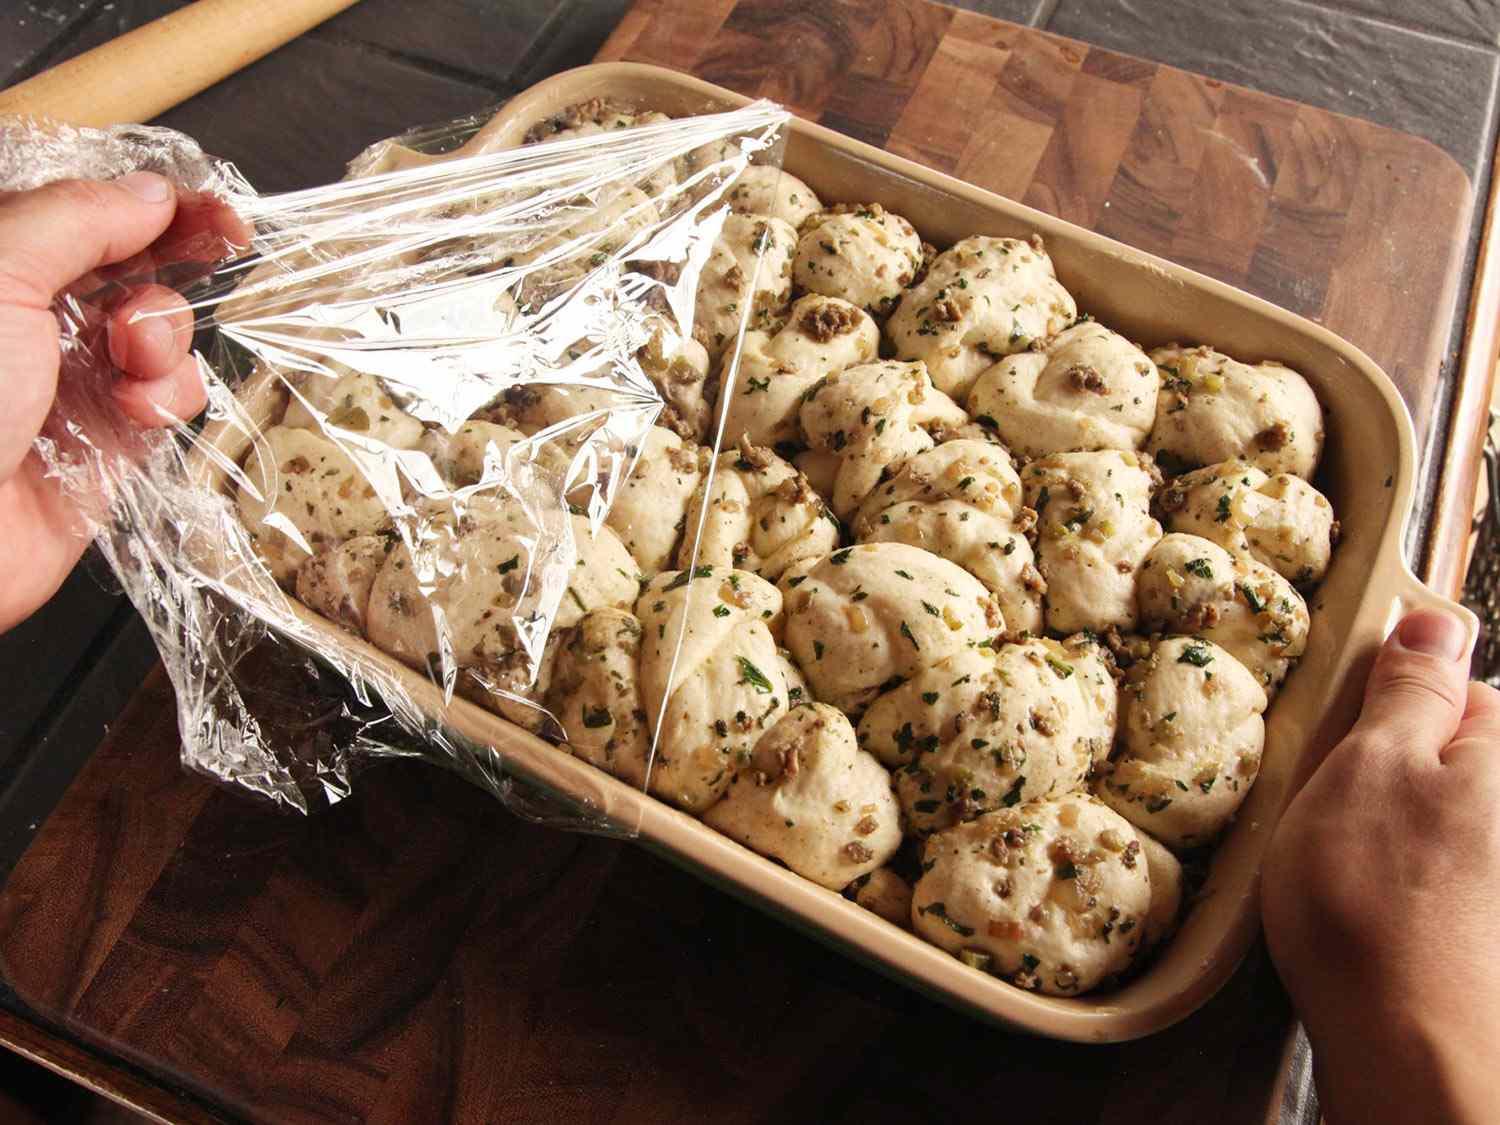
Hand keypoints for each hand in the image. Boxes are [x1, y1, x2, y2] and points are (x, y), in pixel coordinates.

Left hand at [0, 172, 245, 632]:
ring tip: (131, 364)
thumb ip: (78, 218)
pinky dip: (170, 397)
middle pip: (140, 267)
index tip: (219, 215)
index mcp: (6, 264)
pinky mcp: (110, 442)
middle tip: (179, 280)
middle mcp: (37, 318)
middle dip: (170, 271)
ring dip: (164, 340)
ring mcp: (76, 380)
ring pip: (163, 334)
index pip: (95, 210)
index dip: (163, 205)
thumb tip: (151, 192)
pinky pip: (171, 400)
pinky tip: (139, 410)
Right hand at [1262, 609, 1499, 1123]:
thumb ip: (1412, 688)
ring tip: (1339, 862)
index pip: (1459, 688)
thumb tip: (1437, 621)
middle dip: (1388, 769)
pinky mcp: (1483, 919)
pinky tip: (1365, 906)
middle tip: (1331, 804)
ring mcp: (1499, 869)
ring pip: (1435, 818)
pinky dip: (1398, 879)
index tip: (1341, 734)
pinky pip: (1434, 872)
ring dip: (1387, 828)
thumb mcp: (1372, 759)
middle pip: (1448, 756)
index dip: (1389, 706)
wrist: (1408, 1039)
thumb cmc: (1377, 897)